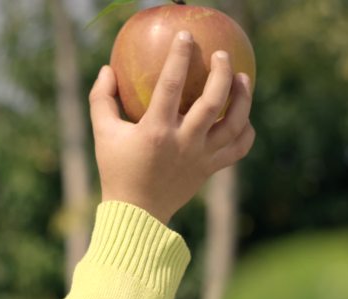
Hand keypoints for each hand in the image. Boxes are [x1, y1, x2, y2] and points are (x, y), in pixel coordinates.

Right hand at [89, 30, 254, 223]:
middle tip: (222, 55)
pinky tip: (243, 117)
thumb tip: (107, 69)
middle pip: (213, 101)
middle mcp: (183, 142)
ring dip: (242, 98)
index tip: (185, 36)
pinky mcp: (210, 169)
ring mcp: (200, 157)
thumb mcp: (102, 133)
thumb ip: (102, 99)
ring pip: (233, 124)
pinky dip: (245, 131)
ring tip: (243, 79)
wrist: (136, 212)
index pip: (170, 84)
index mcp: (155, 131)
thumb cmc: (116, 169)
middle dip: (222, 72)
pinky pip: (238, 148)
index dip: (179, 56)